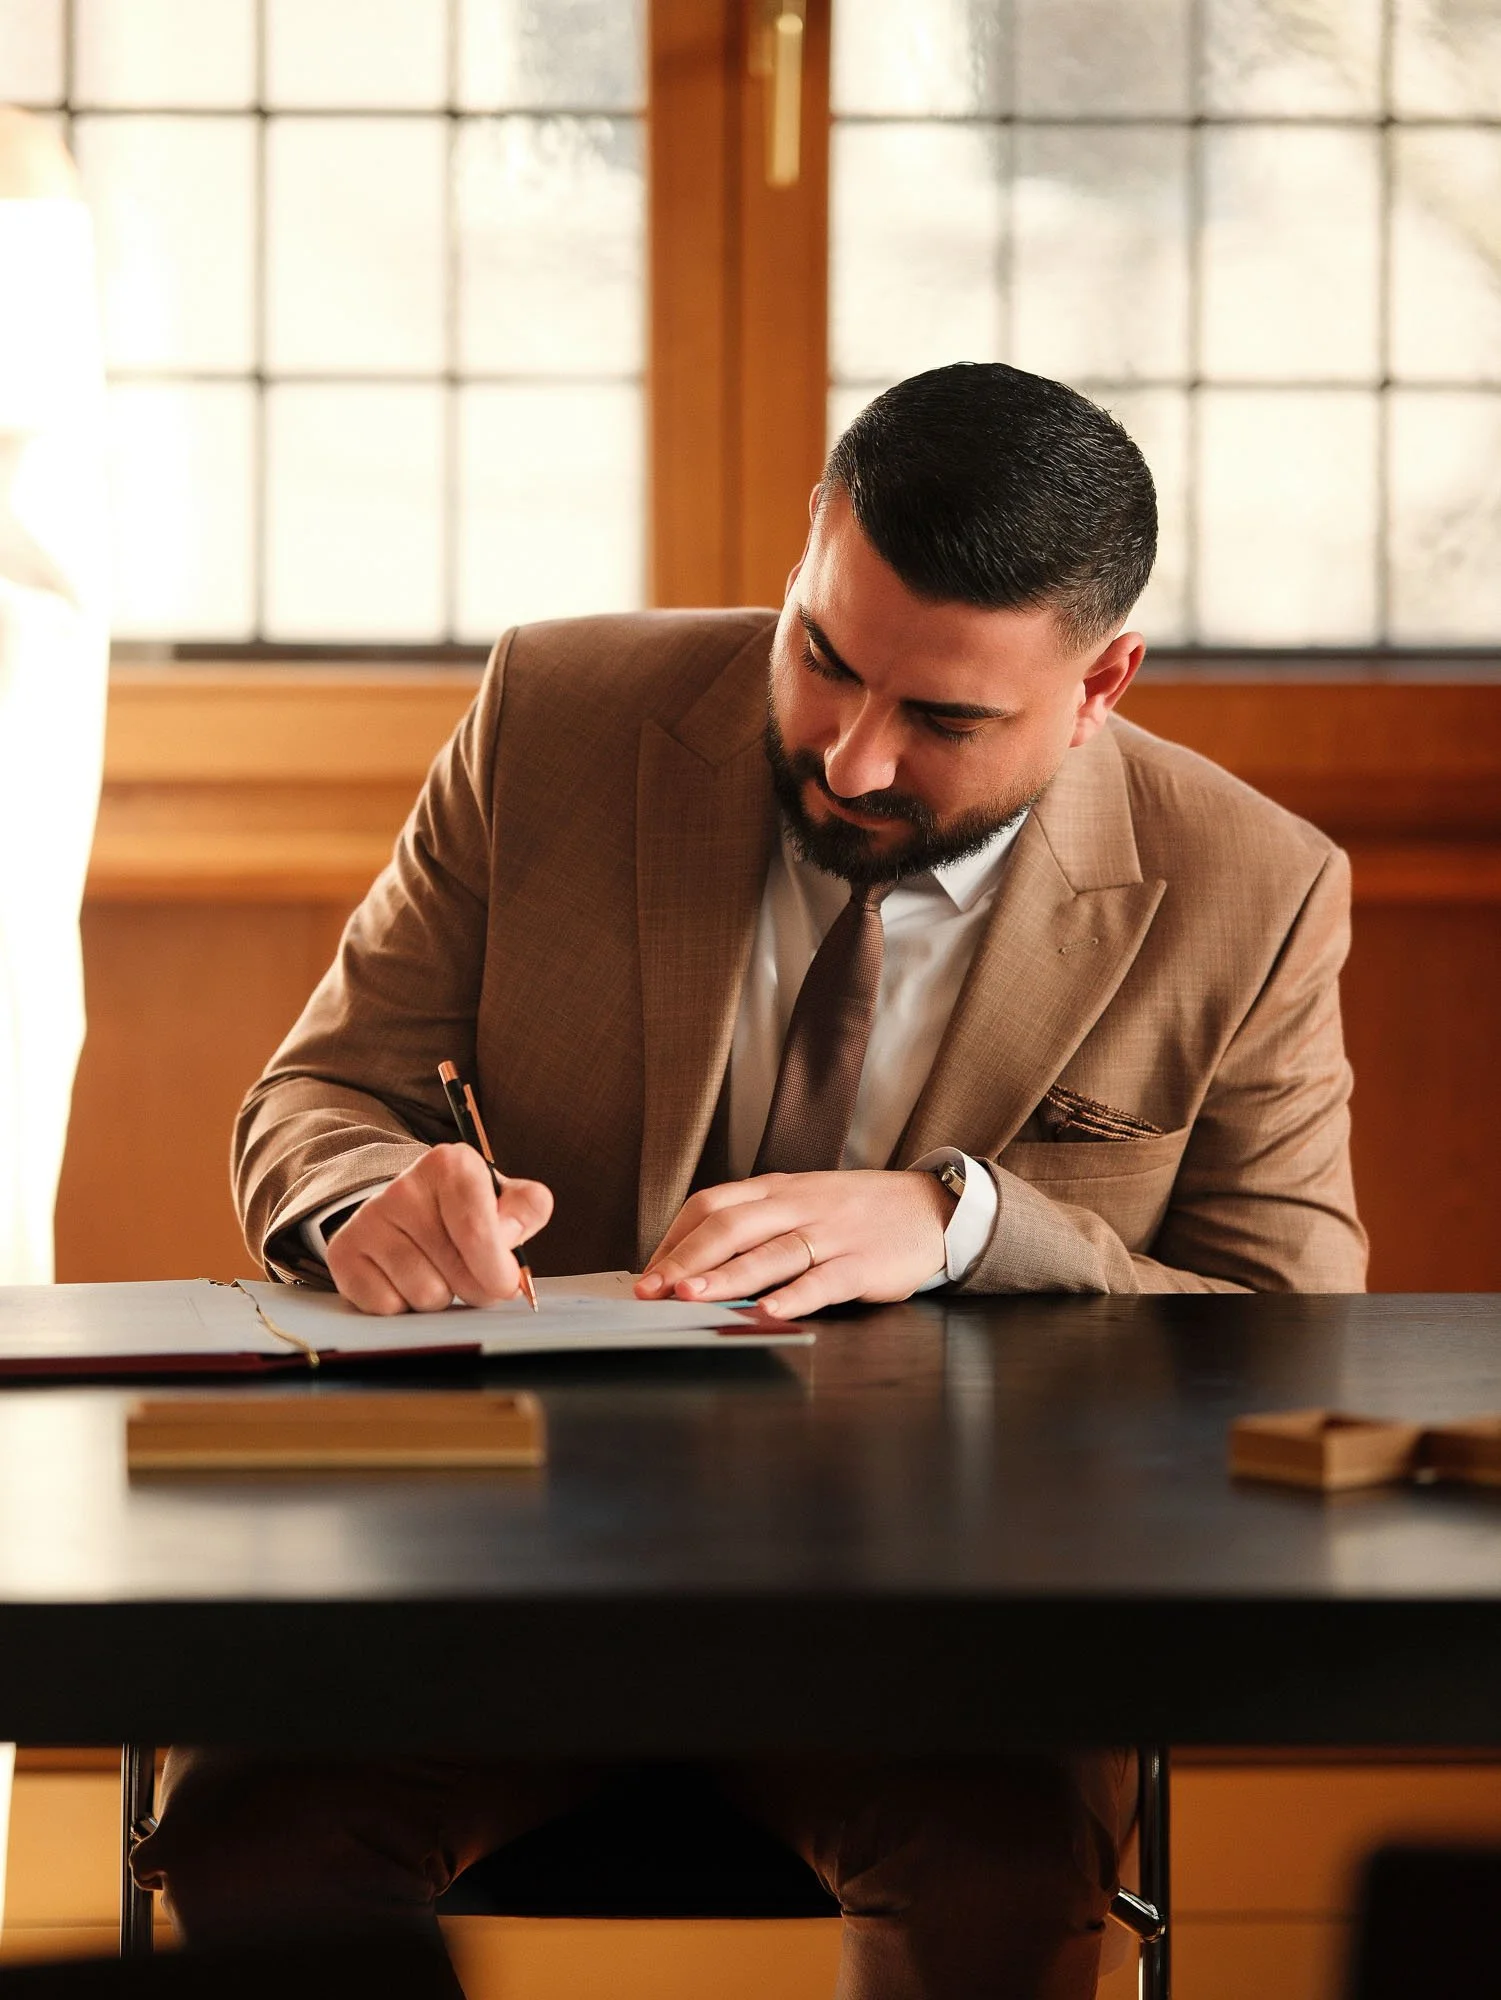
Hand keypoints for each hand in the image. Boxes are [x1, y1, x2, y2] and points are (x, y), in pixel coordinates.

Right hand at [325, 1144, 551, 1314]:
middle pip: (456, 1272)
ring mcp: (368, 1219)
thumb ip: (527, 1209)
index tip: (506, 1283)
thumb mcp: (506, 1198)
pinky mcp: (343, 1252)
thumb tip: (510, 1238)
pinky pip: (388, 1306)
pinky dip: (404, 1304)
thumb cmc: (466, 1208)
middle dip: (475, 1288)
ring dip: (440, 1295)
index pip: (477, 1232)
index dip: (497, 1268)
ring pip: (424, 1294)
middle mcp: (403, 1187)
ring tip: (437, 1269)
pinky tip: (405, 1278)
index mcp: (449, 1164)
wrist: (407, 1208)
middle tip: (472, 1274)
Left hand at [636, 1169, 951, 1318]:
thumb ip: (757, 1220)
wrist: (931, 1207)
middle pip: (730, 1225)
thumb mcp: (803, 1200)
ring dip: (726, 1276)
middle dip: (685, 1259)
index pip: (711, 1204)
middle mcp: (797, 1205)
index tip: (647, 1271)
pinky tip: (767, 1312)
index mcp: (777, 1188)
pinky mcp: (861, 1263)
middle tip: (650, 1290)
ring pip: (769, 1252)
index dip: (675, 1238)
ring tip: (690, 1297)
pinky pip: (822, 1280)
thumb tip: (696, 1258)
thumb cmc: (857, 1211)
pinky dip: (793, 1296)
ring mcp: (830, 1233)